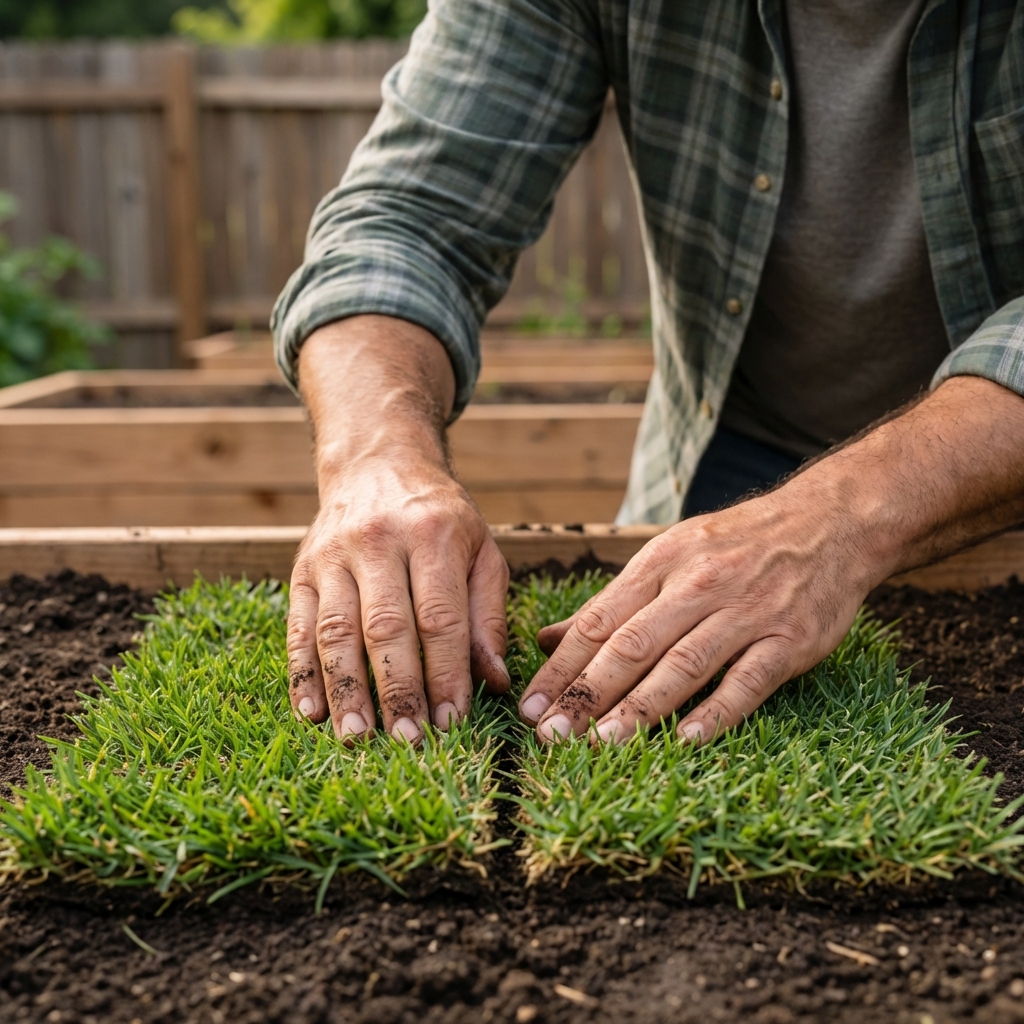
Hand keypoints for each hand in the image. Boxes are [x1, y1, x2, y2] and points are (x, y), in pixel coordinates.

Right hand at [285, 316, 509, 743]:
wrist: (378, 465)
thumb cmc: (441, 518)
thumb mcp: (481, 549)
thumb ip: (487, 613)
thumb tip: (494, 680)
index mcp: (433, 534)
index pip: (439, 615)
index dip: (445, 672)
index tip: (453, 722)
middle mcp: (379, 541)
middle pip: (385, 627)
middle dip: (398, 689)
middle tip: (409, 741)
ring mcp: (333, 555)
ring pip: (336, 631)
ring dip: (345, 690)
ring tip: (357, 739)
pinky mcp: (303, 570)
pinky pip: (299, 626)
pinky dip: (302, 673)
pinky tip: (311, 713)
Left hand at [518, 376, 1023, 744]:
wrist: (828, 522)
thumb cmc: (736, 544)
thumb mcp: (668, 555)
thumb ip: (611, 602)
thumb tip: (548, 638)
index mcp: (660, 563)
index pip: (598, 621)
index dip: (560, 667)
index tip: (529, 706)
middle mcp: (697, 585)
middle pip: (631, 645)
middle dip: (585, 693)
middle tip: (550, 735)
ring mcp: (745, 612)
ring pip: (682, 665)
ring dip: (639, 708)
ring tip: (601, 743)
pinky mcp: (788, 640)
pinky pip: (747, 680)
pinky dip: (716, 711)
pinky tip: (685, 740)